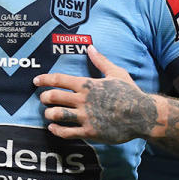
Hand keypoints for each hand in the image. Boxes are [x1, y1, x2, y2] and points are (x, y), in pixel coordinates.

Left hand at [34, 45, 158, 143]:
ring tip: (48, 113)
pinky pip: (67, 132)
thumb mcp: (116, 72)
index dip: (44, 79)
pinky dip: (56, 130)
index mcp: (87, 84)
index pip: (59, 79)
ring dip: (48, 114)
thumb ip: (100, 61)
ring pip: (57, 114)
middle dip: (44, 97)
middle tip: (43, 98)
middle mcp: (83, 100)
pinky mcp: (90, 132)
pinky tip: (53, 128)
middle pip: (53, 97)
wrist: (142, 115)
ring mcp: (86, 116)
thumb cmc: (130, 92)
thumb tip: (90, 47)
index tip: (36, 81)